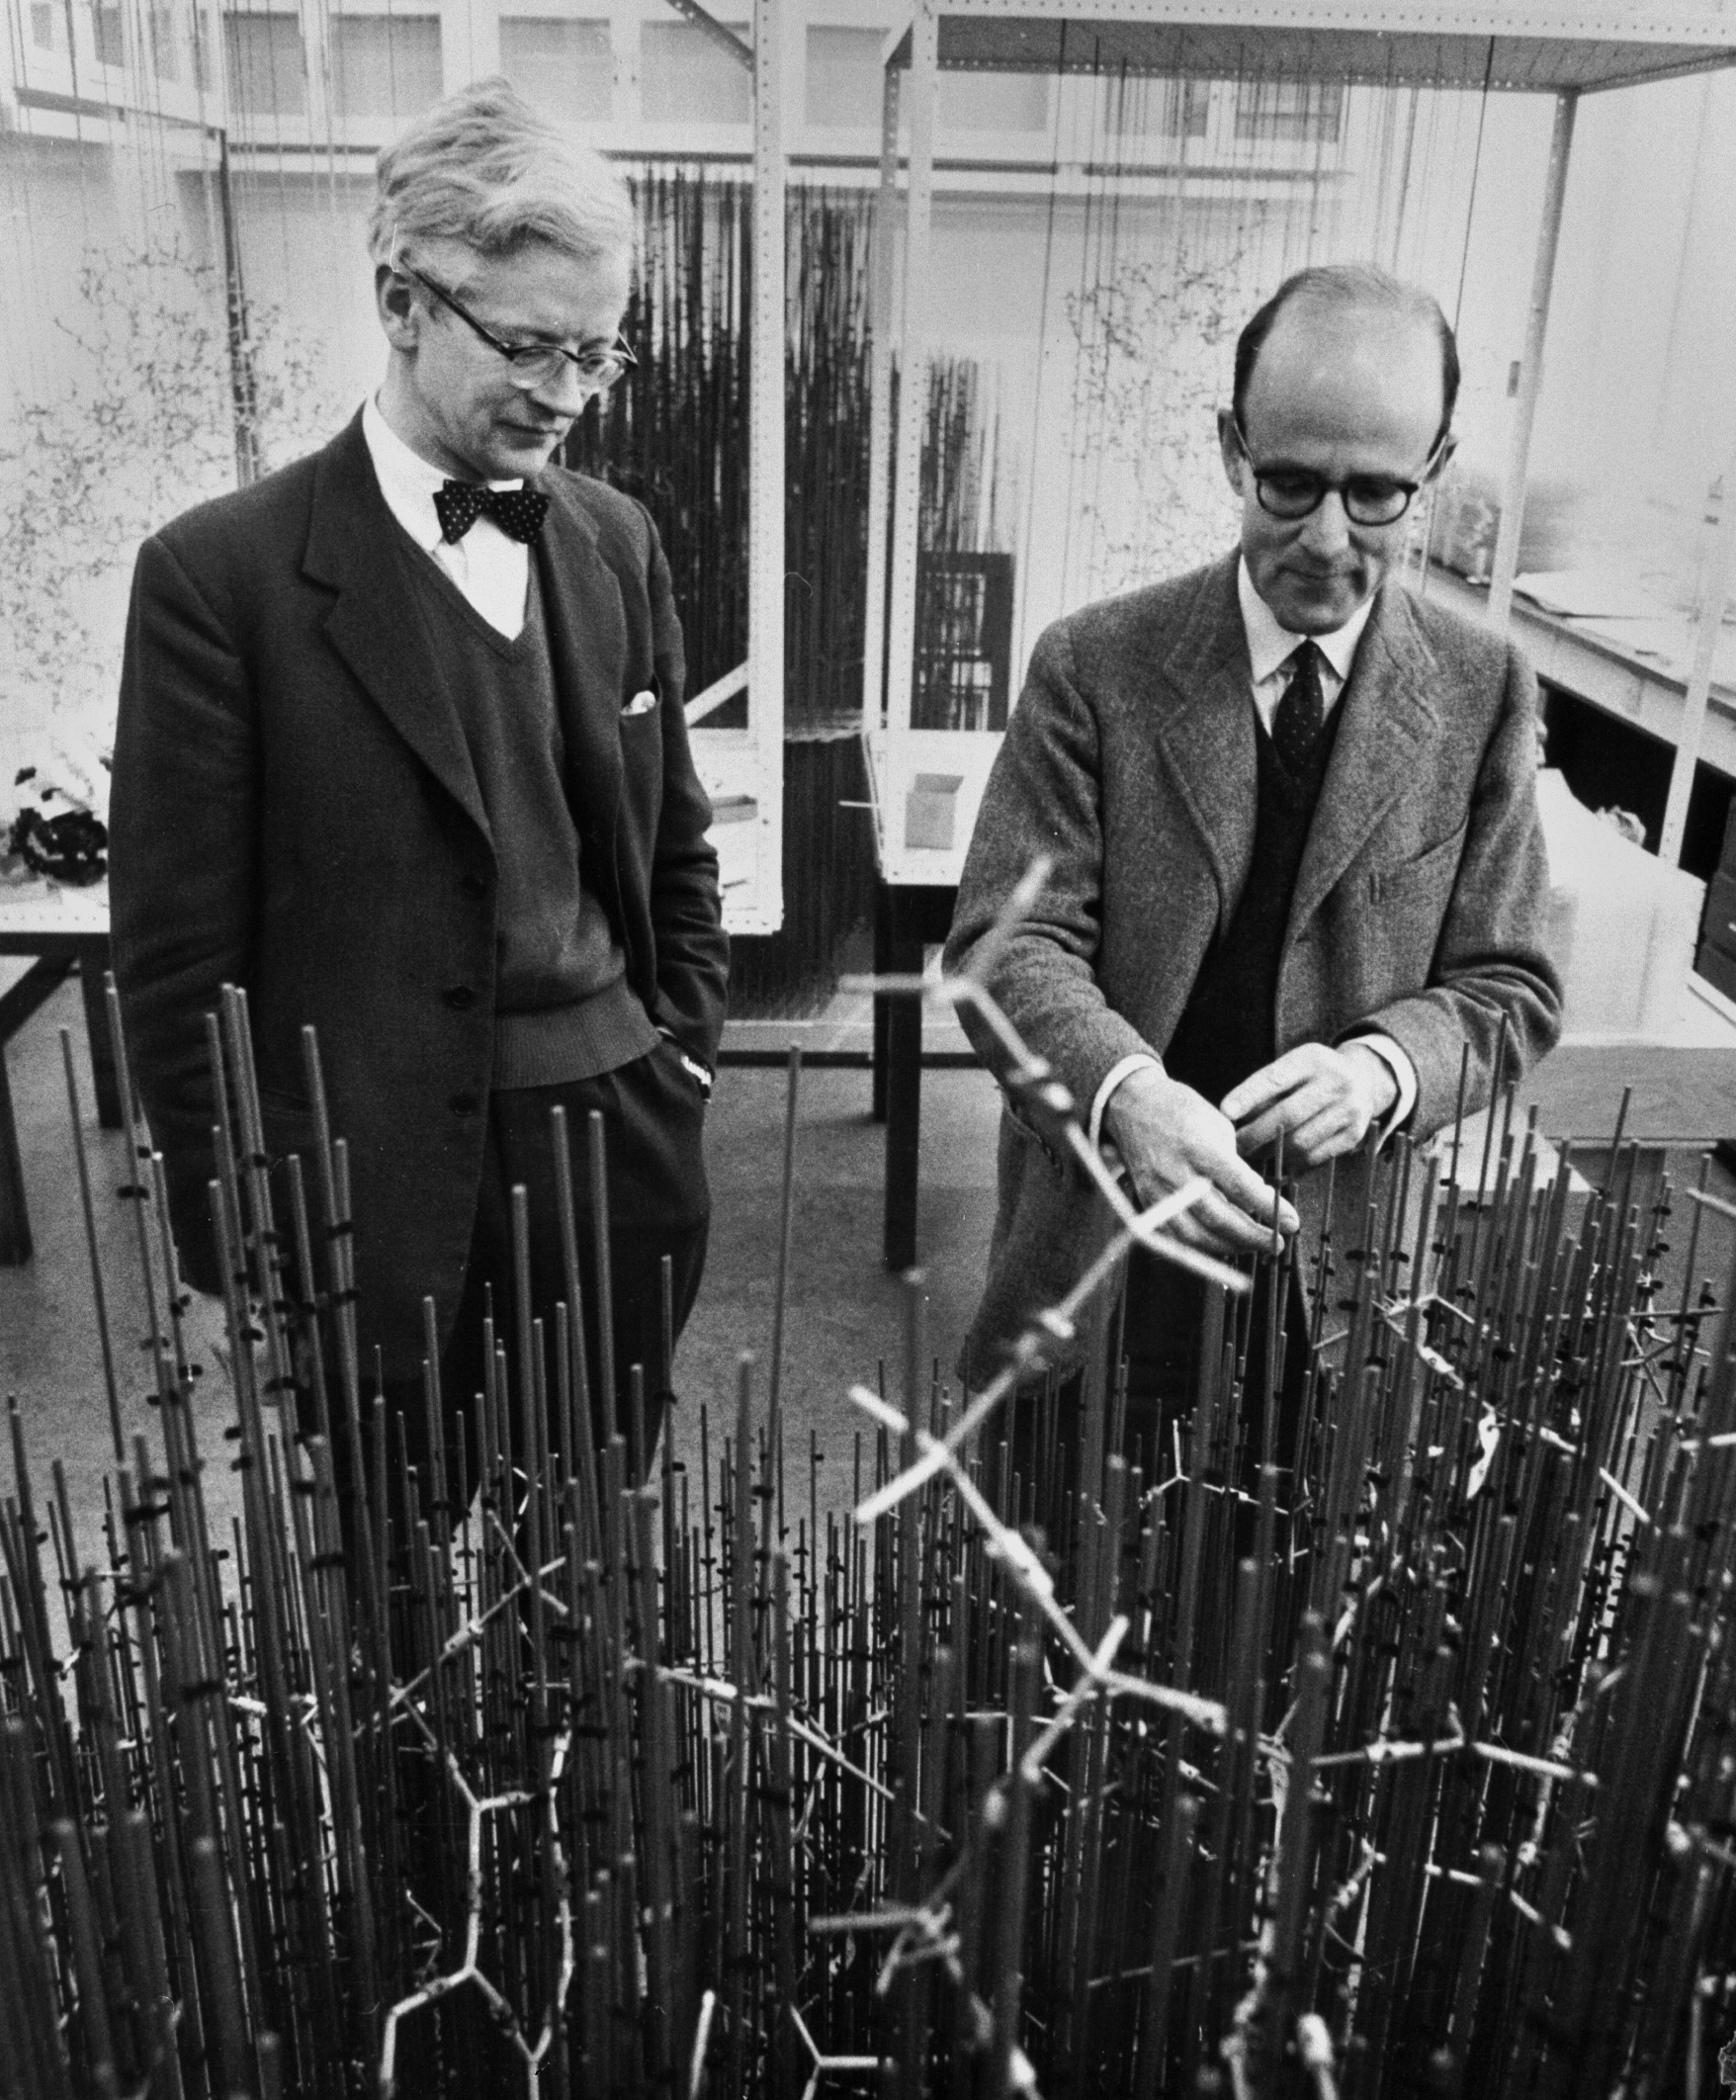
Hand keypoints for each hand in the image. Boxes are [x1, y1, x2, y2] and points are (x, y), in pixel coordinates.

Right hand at [1104, 1065, 1298, 1257]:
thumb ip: (1236, 1165)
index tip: (1292, 1221)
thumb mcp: (1218, 1125)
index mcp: (1197, 1146)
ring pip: (1194, 1236)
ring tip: (1253, 1246)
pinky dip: (1199, 1248)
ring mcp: (1157, 1191)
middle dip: (1252, 1236)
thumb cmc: (1180, 1110)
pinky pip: (1173, 1238)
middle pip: (1217, 1217)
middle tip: (1278, 1243)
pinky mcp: (1146, 1203)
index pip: (1239, 1185)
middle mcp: (1174, 1172)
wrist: (1132, 1106)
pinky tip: (1220, 1246)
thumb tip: (1258, 1200)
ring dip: (1229, 1248)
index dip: (1267, 1208)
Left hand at [1220, 1042, 1396, 1171]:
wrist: (1363, 1080)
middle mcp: (1336, 1082)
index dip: (1248, 1096)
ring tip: (1252, 1154)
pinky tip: (1278, 1160)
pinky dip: (1292, 1162)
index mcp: (1313, 1059)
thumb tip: (1233, 1118)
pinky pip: (1315, 1156)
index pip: (1275, 1078)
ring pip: (1300, 1141)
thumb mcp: (1294, 1067)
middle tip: (1234, 1145)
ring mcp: (1349, 1109)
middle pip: (1287, 1115)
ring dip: (1271, 1151)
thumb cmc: (1312, 1076)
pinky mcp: (1354, 1134)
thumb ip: (1267, 1087)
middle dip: (1255, 1134)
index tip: (1225, 1112)